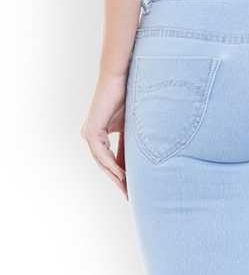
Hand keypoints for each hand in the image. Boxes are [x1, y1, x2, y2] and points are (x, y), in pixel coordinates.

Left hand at [81, 73, 127, 197]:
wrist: (121, 79)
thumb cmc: (128, 99)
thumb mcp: (130, 130)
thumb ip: (128, 148)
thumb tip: (133, 168)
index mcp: (98, 136)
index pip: (109, 161)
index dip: (120, 176)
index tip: (131, 190)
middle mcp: (91, 136)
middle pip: (104, 165)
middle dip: (117, 181)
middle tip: (129, 195)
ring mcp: (89, 133)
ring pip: (101, 162)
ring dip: (114, 176)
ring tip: (127, 188)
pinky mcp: (92, 130)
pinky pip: (101, 154)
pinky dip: (111, 165)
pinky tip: (122, 175)